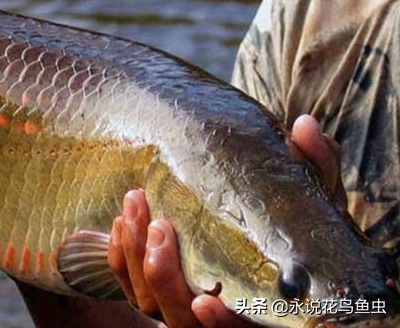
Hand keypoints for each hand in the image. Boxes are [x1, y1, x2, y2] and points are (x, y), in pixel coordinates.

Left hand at [108, 114, 344, 327]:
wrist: (253, 228)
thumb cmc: (288, 221)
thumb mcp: (312, 199)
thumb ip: (314, 169)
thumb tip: (304, 125)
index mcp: (258, 305)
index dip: (222, 322)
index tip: (205, 301)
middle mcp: (215, 312)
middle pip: (179, 317)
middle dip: (163, 276)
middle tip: (158, 224)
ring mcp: (180, 302)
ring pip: (147, 302)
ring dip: (134, 256)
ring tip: (133, 204)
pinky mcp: (154, 286)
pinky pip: (128, 285)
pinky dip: (119, 258)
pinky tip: (119, 222)